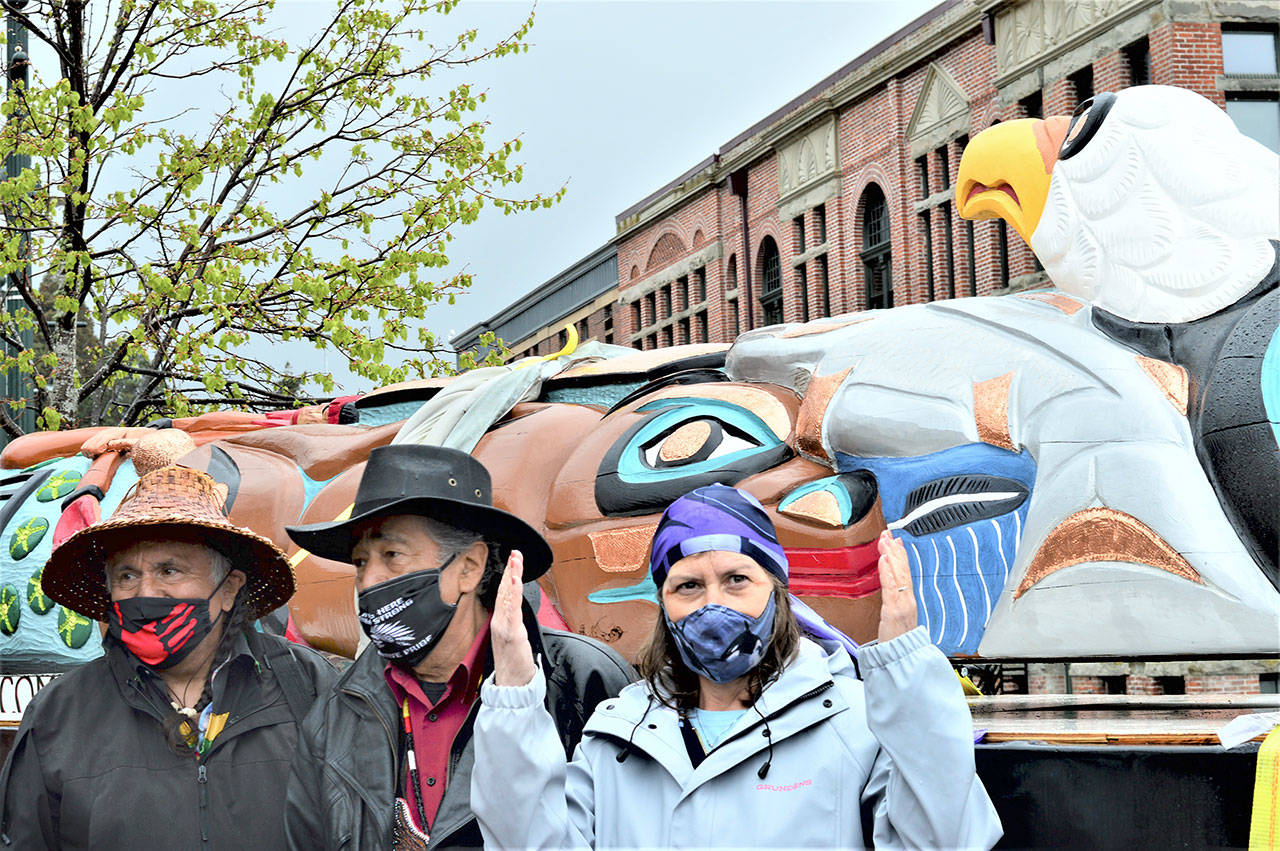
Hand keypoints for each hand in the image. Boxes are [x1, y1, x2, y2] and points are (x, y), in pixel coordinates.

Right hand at [491, 550, 536, 686]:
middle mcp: (500, 620)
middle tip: (515, 552)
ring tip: (515, 560)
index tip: (512, 559)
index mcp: (500, 620)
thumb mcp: (512, 637)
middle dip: (510, 570)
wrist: (511, 684)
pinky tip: (515, 580)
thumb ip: (512, 622)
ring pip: (507, 596)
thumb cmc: (513, 662)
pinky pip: (512, 609)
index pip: (503, 593)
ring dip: (512, 576)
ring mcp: (504, 626)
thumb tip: (515, 610)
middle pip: (504, 590)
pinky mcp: (511, 633)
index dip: (508, 575)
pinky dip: (513, 593)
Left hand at [876, 530, 917, 643]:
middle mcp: (908, 599)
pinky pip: (891, 587)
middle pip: (902, 570)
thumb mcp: (898, 617)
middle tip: (888, 534)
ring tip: (885, 541)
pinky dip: (887, 572)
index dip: (901, 556)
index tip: (896, 540)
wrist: (903, 659)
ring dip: (891, 555)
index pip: (905, 573)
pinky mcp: (893, 610)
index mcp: (908, 600)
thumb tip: (890, 588)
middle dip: (895, 550)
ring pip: (898, 575)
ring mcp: (902, 604)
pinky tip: (884, 560)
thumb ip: (896, 602)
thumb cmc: (898, 640)